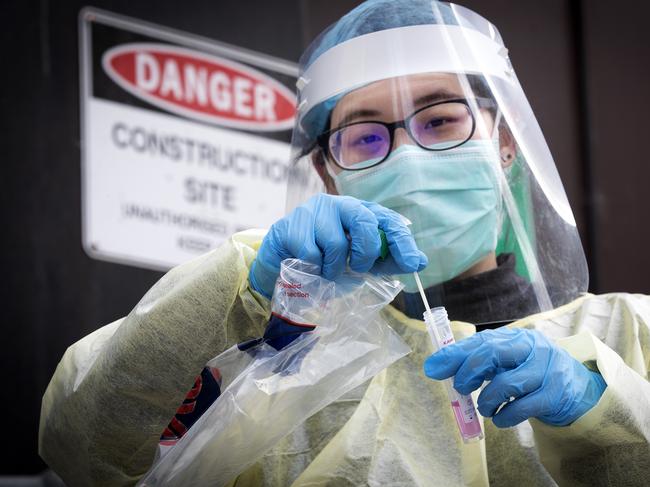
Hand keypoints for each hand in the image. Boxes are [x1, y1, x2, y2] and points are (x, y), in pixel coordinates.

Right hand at [249, 194, 426, 298]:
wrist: (281, 265)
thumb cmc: (324, 261)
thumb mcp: (358, 263)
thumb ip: (385, 261)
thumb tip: (420, 262)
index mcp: (359, 211)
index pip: (386, 218)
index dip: (401, 240)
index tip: (412, 262)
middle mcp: (339, 204)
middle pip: (364, 220)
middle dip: (366, 252)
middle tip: (358, 268)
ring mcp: (314, 211)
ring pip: (336, 242)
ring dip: (333, 268)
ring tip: (326, 271)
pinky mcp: (292, 224)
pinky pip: (311, 253)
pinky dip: (313, 269)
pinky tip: (308, 267)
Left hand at [423, 328, 606, 426]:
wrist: (576, 389)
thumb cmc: (531, 373)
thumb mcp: (507, 362)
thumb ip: (477, 362)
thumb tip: (436, 367)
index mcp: (515, 337)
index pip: (480, 341)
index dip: (454, 354)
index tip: (433, 368)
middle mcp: (532, 348)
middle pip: (492, 352)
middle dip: (469, 371)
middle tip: (460, 387)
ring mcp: (546, 370)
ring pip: (507, 383)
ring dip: (488, 399)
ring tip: (485, 407)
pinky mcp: (555, 394)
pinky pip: (523, 407)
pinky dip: (505, 416)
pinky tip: (500, 418)